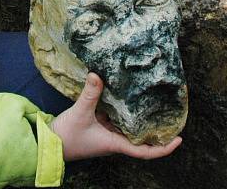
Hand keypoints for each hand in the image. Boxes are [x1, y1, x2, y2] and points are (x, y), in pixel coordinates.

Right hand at [50, 73, 181, 160]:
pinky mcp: (96, 129)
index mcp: (115, 143)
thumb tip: (98, 74)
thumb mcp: (81, 113)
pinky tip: (122, 98)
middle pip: (140, 139)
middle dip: (155, 131)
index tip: (178, 139)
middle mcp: (113, 141)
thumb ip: (90, 93)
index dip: (163, 148)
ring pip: (127, 129)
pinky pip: (114, 121)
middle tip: (169, 116)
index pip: (144, 151)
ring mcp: (105, 136)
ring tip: (151, 103)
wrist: (48, 143)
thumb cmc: (67, 135)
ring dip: (138, 119)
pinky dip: (121, 112)